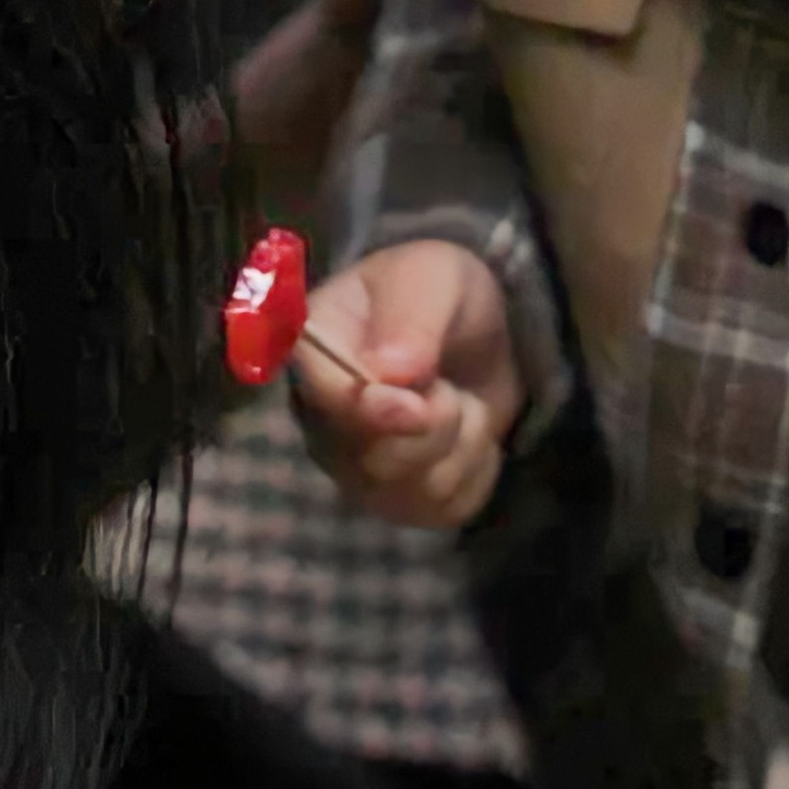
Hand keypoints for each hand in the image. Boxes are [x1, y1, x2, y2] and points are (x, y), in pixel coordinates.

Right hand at [289, 236, 519, 533]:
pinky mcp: (397, 500)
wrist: (473, 329)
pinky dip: (475, 471)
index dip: (381, 410)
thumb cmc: (439, 292)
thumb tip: (389, 372)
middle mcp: (322, 422)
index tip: (423, 393)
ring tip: (458, 400)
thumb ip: (411, 318)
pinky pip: (445, 511)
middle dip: (438, 421)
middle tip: (447, 381)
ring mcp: (355, 470)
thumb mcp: (433, 278)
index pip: (329, 405)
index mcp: (314, 353)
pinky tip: (468, 434)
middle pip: (376, 463)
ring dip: (463, 443)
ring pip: (417, 492)